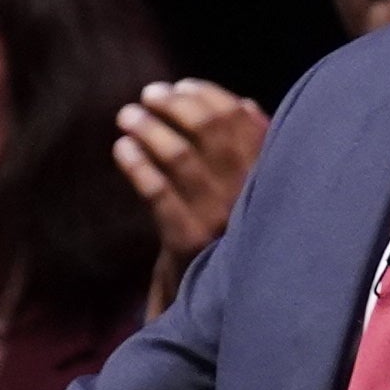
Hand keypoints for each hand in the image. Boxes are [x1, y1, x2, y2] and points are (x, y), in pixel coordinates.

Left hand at [117, 79, 265, 310]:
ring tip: (128, 116)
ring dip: (148, 128)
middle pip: (206, 128)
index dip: (205, 95)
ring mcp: (218, 216)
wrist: (224, 303)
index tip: (180, 86)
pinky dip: (137, 164)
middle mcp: (247, 191)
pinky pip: (156, 191)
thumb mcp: (255, 192)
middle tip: (147, 96)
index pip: (238, 118)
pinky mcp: (188, 239)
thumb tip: (244, 103)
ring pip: (179, 155)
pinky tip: (122, 150)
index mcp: (267, 173)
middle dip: (172, 104)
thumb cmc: (236, 237)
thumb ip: (254, 149)